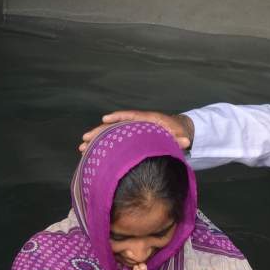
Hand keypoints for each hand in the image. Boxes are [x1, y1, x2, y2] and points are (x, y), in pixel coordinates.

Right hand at [79, 111, 193, 151]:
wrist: (180, 130)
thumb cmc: (179, 132)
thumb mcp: (181, 135)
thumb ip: (181, 139)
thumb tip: (187, 142)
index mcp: (147, 119)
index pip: (130, 116)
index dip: (117, 117)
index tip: (105, 120)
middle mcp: (136, 123)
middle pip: (115, 125)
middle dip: (99, 132)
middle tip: (85, 139)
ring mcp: (132, 130)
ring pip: (111, 134)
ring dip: (97, 140)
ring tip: (82, 149)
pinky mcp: (130, 138)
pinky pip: (114, 140)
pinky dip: (104, 145)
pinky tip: (92, 154)